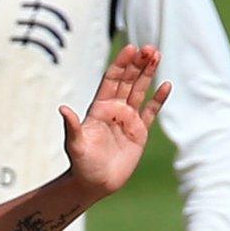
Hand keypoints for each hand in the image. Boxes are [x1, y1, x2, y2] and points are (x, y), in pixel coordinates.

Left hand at [60, 44, 170, 196]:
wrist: (94, 183)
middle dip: (137, 64)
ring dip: (148, 74)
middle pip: (127, 81)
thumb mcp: (75, 144)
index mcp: (98, 108)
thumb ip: (72, 126)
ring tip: (157, 55)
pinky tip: (166, 85)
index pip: (111, 80)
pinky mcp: (139, 132)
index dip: (120, 64)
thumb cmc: (81, 165)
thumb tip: (63, 108)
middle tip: (149, 47)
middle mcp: (114, 110)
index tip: (130, 48)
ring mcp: (127, 119)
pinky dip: (159, 99)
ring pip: (140, 91)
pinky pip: (151, 111)